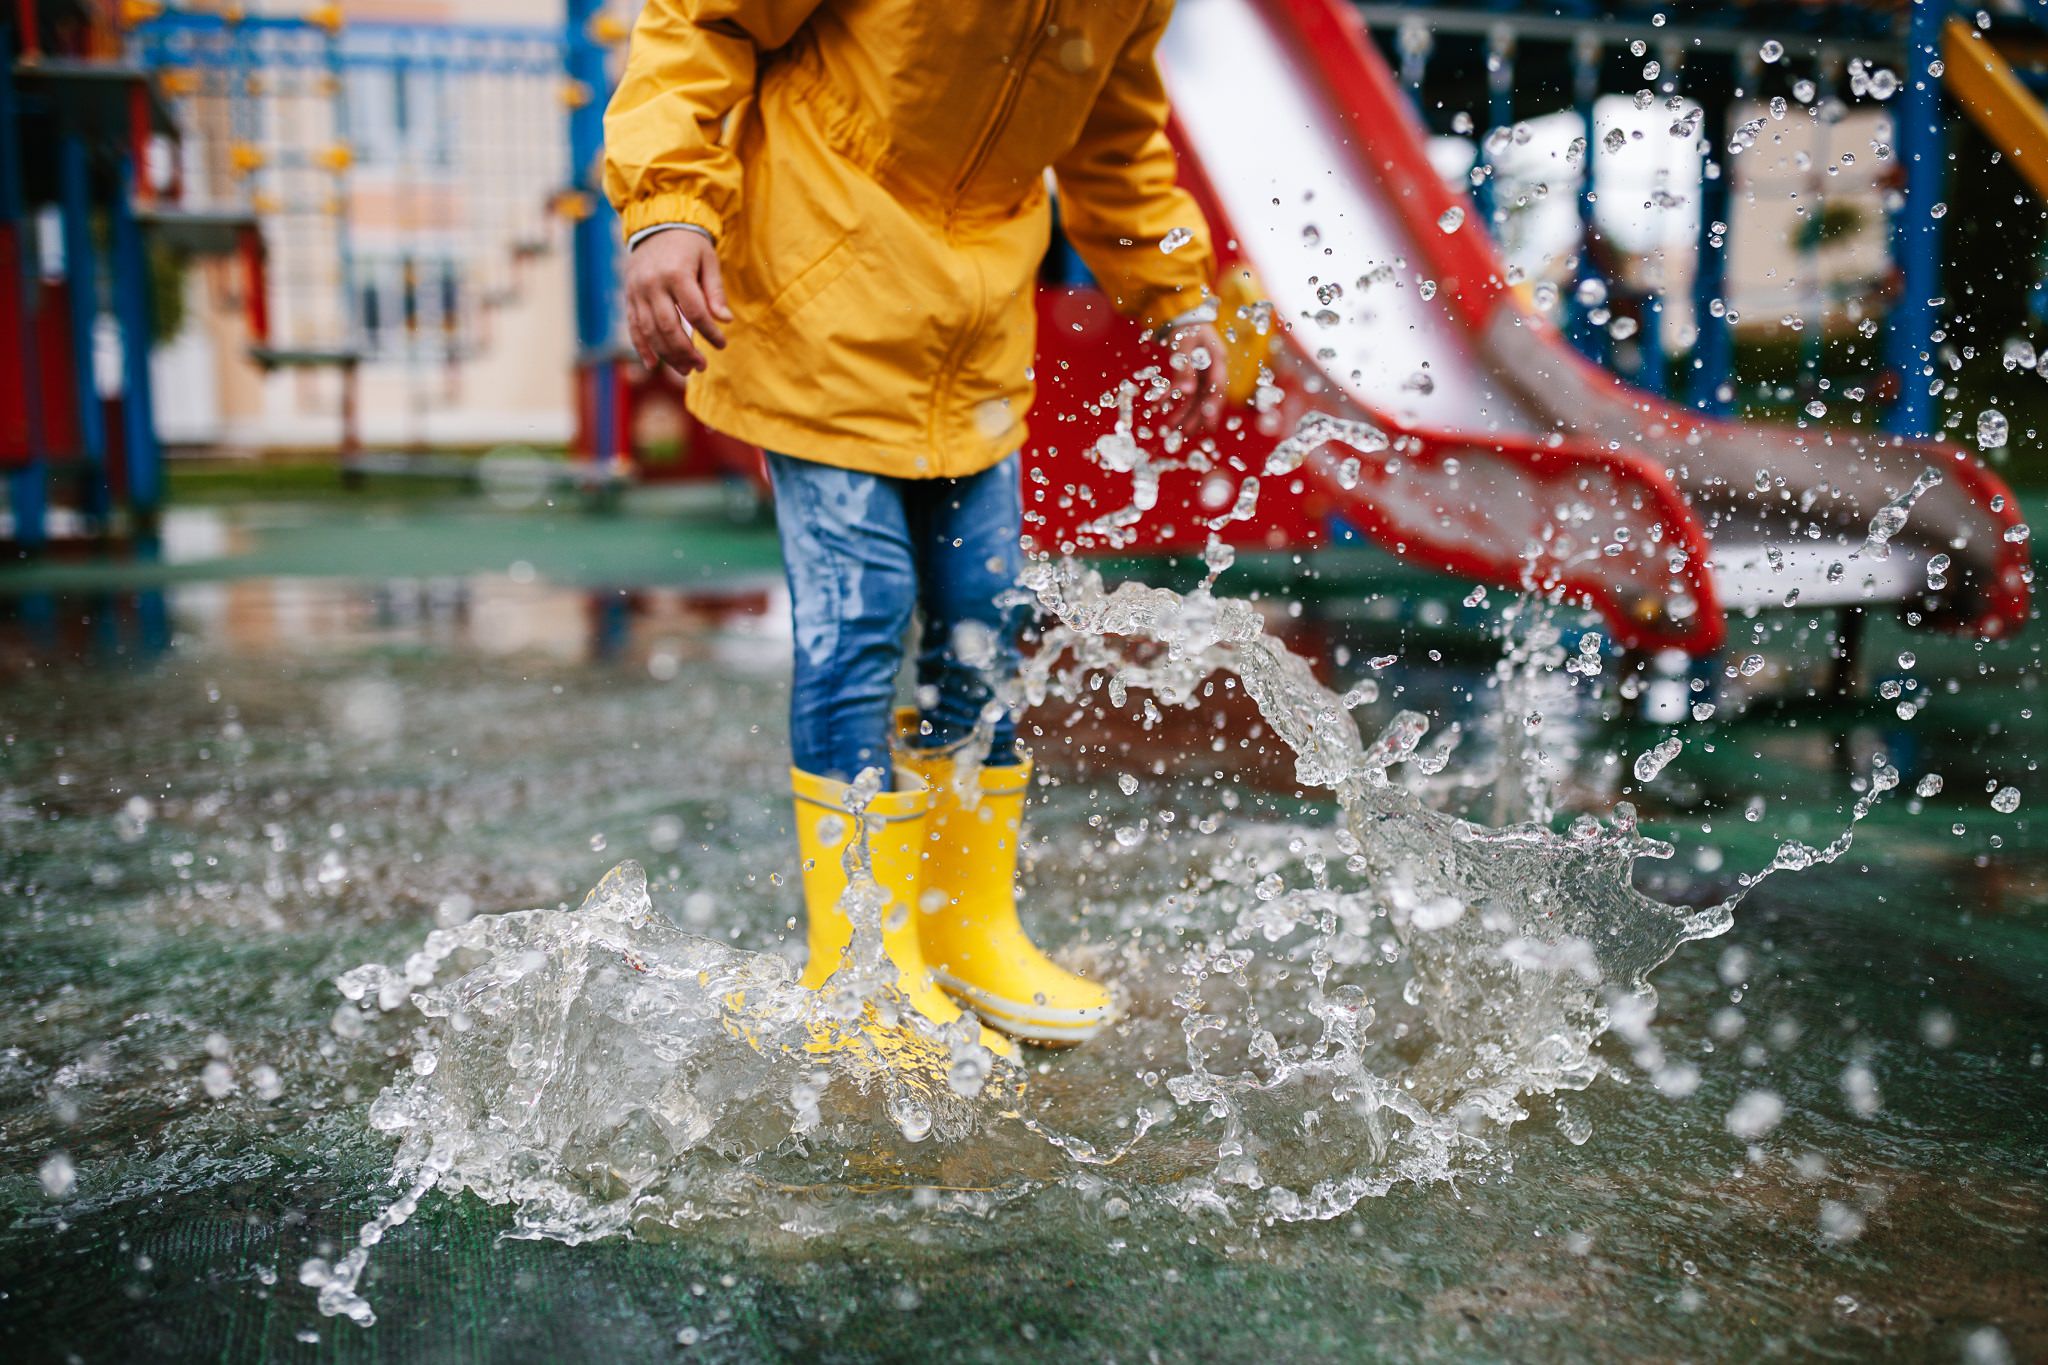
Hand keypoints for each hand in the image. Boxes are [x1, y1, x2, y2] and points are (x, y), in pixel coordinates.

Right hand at [625, 229, 730, 374]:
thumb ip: (714, 291)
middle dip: (686, 351)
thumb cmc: (689, 244)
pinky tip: (652, 364)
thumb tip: (725, 320)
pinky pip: (633, 326)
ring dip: (667, 355)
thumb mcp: (708, 260)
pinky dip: (641, 347)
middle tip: (701, 366)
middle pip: (668, 327)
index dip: (710, 332)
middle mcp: (652, 284)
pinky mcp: (628, 296)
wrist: (656, 225)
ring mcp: (637, 291)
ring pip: (650, 331)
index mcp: (676, 273)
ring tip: (685, 370)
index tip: (722, 344)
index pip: (695, 312)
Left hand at [1164, 321, 1226, 435]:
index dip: (1213, 407)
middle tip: (1185, 435)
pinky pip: (1184, 391)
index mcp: (1217, 359)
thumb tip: (1186, 393)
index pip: (1217, 387)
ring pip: (1195, 398)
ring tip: (1170, 429)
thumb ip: (1184, 368)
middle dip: (1196, 417)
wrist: (1181, 313)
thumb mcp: (1183, 344)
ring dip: (1184, 414)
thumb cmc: (1185, 325)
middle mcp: (1213, 368)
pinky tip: (1160, 408)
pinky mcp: (1193, 373)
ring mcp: (1204, 372)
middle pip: (1207, 397)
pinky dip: (1173, 401)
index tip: (1208, 424)